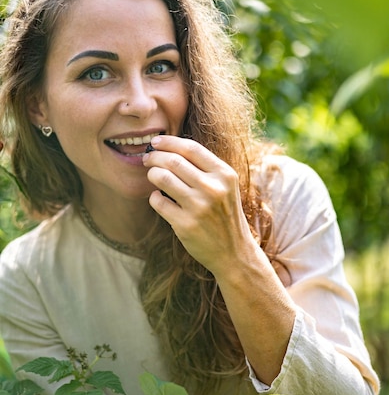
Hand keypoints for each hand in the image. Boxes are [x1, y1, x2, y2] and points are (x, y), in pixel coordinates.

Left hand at [142, 135, 257, 274]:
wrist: (234, 252)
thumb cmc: (226, 215)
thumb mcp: (226, 187)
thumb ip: (205, 168)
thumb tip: (171, 149)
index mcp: (225, 175)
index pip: (191, 148)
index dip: (169, 142)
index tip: (155, 142)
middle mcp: (213, 189)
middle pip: (173, 160)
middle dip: (155, 157)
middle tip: (148, 159)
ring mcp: (199, 207)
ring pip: (162, 178)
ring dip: (152, 174)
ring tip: (152, 176)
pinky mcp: (185, 225)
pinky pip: (158, 202)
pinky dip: (154, 197)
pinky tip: (158, 198)